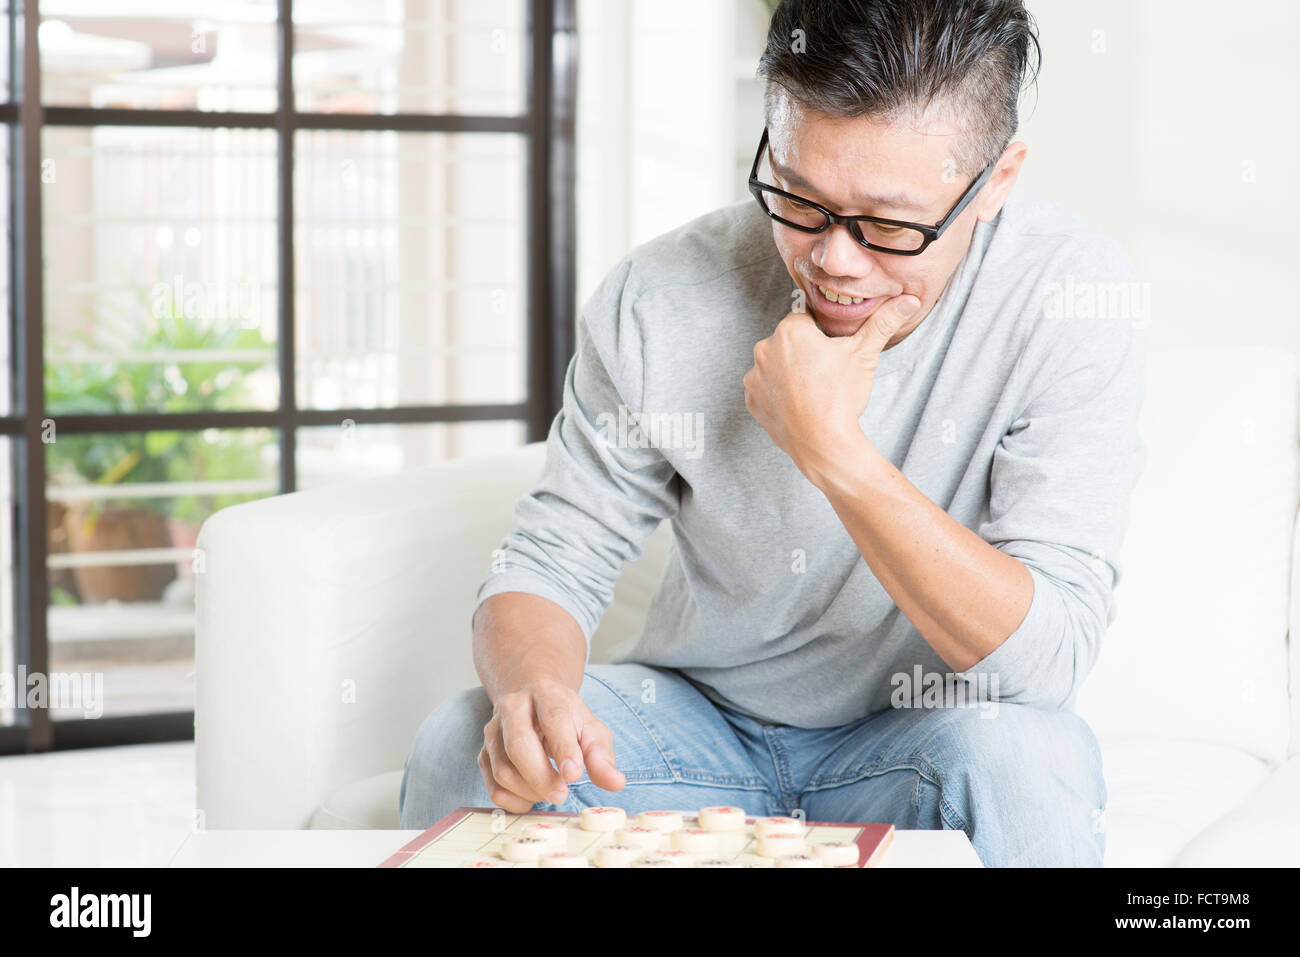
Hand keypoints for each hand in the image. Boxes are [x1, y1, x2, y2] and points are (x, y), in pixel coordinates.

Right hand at [477, 678, 624, 813]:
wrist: (530, 698)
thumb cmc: (565, 717)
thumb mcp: (590, 728)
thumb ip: (602, 756)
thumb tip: (615, 783)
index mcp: (545, 694)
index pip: (553, 718)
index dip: (564, 748)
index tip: (574, 775)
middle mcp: (513, 708)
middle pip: (518, 745)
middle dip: (541, 777)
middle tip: (562, 794)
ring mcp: (494, 732)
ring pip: (503, 770)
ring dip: (530, 790)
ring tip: (552, 790)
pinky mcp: (484, 754)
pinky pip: (493, 787)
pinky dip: (514, 800)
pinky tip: (533, 796)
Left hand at [742, 294, 920, 478]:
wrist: (823, 444)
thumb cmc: (841, 398)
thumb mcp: (864, 355)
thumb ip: (883, 323)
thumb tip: (909, 301)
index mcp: (790, 330)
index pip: (805, 319)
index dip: (821, 335)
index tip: (831, 352)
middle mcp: (765, 348)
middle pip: (789, 342)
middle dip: (804, 352)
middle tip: (825, 374)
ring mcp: (755, 376)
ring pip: (776, 365)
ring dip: (789, 372)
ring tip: (812, 391)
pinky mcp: (751, 400)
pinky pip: (766, 389)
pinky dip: (778, 393)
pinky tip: (798, 403)